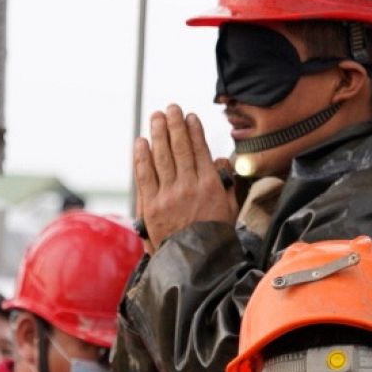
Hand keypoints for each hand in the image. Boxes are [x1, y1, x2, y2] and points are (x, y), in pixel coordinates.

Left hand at [134, 106, 237, 249]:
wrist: (195, 262)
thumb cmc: (214, 235)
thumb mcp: (229, 208)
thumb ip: (225, 182)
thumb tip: (220, 159)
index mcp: (210, 185)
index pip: (199, 150)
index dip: (193, 130)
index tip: (189, 116)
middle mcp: (189, 186)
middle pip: (179, 148)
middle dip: (174, 124)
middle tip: (170, 108)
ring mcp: (168, 195)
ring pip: (161, 157)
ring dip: (158, 133)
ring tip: (156, 117)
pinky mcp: (151, 206)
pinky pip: (145, 175)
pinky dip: (142, 157)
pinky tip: (141, 142)